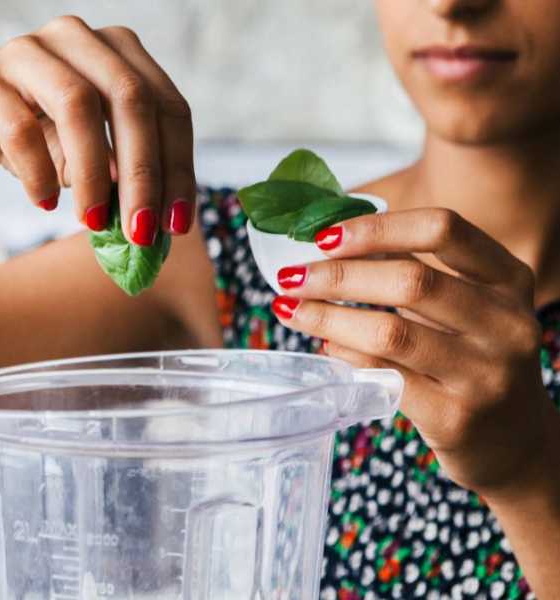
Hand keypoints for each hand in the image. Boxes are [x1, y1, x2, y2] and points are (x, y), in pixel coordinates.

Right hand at [0, 15, 195, 243]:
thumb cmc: (35, 136)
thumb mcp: (88, 158)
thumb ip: (122, 177)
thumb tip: (154, 221)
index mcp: (117, 50)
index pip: (167, 105)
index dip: (179, 166)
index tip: (177, 224)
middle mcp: (77, 37)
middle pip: (131, 98)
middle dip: (143, 173)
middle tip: (141, 233)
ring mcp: (27, 50)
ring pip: (77, 103)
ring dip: (92, 174)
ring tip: (92, 222)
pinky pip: (18, 126)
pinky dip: (37, 171)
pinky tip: (43, 202)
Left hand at [270, 207, 559, 497]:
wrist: (514, 443)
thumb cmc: (472, 358)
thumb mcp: (466, 305)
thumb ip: (413, 272)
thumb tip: (329, 243)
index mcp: (508, 279)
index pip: (442, 230)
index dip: (376, 229)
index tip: (323, 236)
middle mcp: (507, 324)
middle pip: (411, 281)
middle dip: (337, 276)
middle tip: (290, 277)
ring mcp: (485, 375)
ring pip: (391, 332)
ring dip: (328, 316)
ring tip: (290, 308)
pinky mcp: (456, 418)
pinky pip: (385, 376)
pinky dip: (345, 356)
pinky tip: (324, 345)